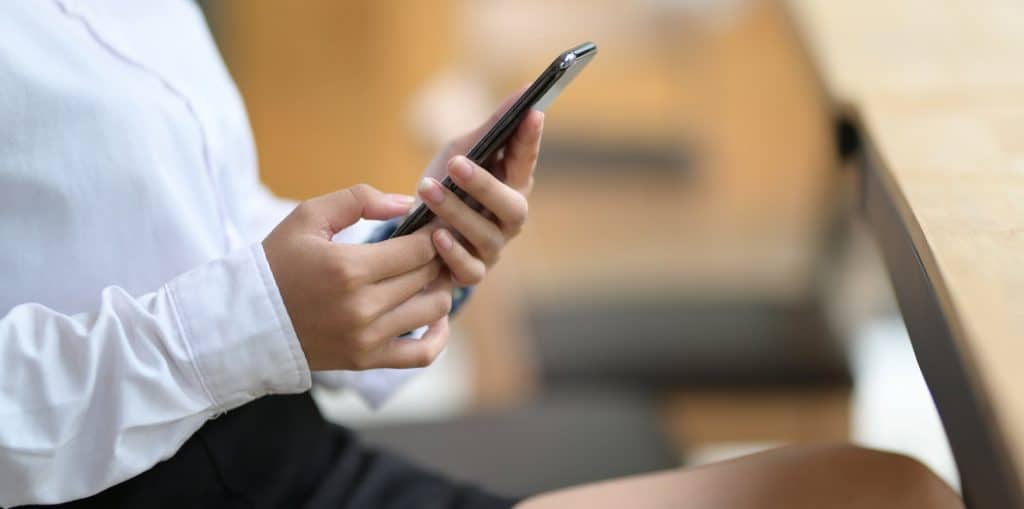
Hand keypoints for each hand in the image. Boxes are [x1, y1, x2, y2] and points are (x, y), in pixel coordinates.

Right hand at [263, 184, 452, 370]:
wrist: (246, 320)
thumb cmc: (277, 263)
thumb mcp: (308, 217)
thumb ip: (358, 200)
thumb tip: (406, 204)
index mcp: (348, 268)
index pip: (419, 249)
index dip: (433, 234)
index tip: (431, 226)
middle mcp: (361, 306)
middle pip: (428, 275)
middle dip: (436, 256)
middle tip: (433, 246)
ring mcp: (366, 338)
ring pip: (433, 309)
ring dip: (439, 288)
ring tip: (430, 275)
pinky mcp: (367, 360)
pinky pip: (422, 354)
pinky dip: (438, 336)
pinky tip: (434, 316)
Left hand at [417, 90, 543, 285]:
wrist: (418, 231)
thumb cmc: (449, 185)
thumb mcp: (463, 150)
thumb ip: (492, 127)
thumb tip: (526, 89)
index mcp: (513, 185)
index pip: (527, 161)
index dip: (531, 139)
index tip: (532, 112)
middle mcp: (508, 220)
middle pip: (511, 206)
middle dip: (484, 184)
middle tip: (456, 163)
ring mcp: (491, 248)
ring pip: (486, 236)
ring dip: (456, 212)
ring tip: (428, 190)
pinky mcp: (470, 273)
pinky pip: (469, 270)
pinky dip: (453, 253)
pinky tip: (435, 236)